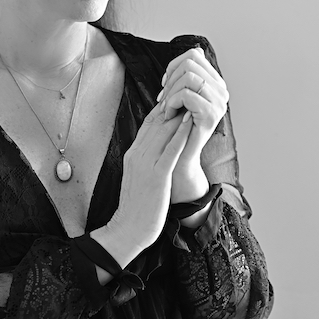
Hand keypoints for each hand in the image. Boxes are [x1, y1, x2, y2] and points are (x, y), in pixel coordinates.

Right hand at [95, 101, 193, 263]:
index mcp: (133, 154)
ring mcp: (146, 164)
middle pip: (156, 121)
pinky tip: (190, 121)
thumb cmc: (136, 208)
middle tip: (188, 88)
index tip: (177, 97)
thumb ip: (145, 160)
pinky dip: (180, 133)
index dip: (164, 108)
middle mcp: (137, 154)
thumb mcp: (137, 178)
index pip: (149, 124)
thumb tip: (158, 150)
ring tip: (192, 96)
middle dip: (173, 104)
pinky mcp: (157, 176)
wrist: (126, 230)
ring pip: (164, 131)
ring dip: (179, 112)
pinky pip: (170, 150)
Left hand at [157, 46, 228, 200]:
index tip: (165, 86)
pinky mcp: (210, 115)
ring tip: (166, 109)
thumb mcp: (181, 98)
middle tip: (163, 100)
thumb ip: (188, 76)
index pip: (194, 55)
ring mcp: (219, 103)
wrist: (178, 160)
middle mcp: (222, 91)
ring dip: (169, 93)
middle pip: (190, 63)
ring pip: (188, 77)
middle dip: (170, 80)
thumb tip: (195, 50)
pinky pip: (186, 94)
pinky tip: (168, 115)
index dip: (173, 66)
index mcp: (216, 84)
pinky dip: (170, 103)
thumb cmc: (176, 129)